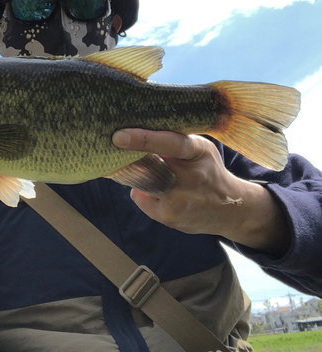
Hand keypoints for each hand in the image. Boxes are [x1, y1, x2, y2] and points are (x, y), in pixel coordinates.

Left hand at [112, 129, 289, 255]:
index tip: (118, 136)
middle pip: (147, 164)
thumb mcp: (200, 149)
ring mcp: (179, 199)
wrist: (232, 209)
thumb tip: (137, 134)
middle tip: (122, 151)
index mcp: (198, 152)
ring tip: (156, 175)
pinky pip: (140, 198)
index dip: (143, 139)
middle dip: (132, 158)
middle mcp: (190, 177)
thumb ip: (175, 141)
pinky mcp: (169, 216)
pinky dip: (144, 193)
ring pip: (141, 181)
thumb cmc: (208, 171)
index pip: (170, 143)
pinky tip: (161, 194)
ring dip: (140, 175)